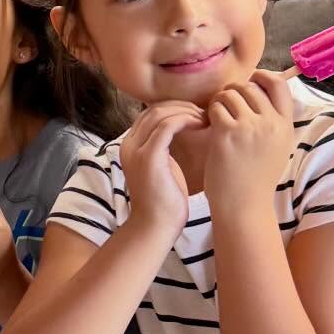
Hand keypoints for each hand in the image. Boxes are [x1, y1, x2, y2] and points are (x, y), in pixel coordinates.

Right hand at [120, 100, 206, 241]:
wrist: (156, 226)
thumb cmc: (165, 202)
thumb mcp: (163, 167)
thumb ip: (165, 147)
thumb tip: (183, 128)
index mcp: (130, 145)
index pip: (150, 113)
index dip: (175, 108)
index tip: (197, 113)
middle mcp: (128, 144)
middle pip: (154, 109)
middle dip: (182, 106)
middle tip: (204, 112)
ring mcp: (136, 150)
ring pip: (160, 113)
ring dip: (186, 111)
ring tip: (205, 118)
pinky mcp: (149, 156)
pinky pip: (167, 126)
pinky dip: (186, 120)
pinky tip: (200, 124)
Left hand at [203, 70, 293, 214]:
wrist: (244, 206)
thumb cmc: (255, 179)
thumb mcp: (277, 148)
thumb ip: (273, 122)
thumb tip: (259, 92)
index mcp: (285, 126)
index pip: (279, 85)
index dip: (262, 77)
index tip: (250, 82)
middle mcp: (271, 123)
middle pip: (251, 86)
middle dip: (234, 90)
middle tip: (225, 105)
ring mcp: (250, 127)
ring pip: (230, 93)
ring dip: (219, 101)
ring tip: (217, 117)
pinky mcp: (228, 133)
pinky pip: (215, 107)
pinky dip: (210, 113)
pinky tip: (209, 126)